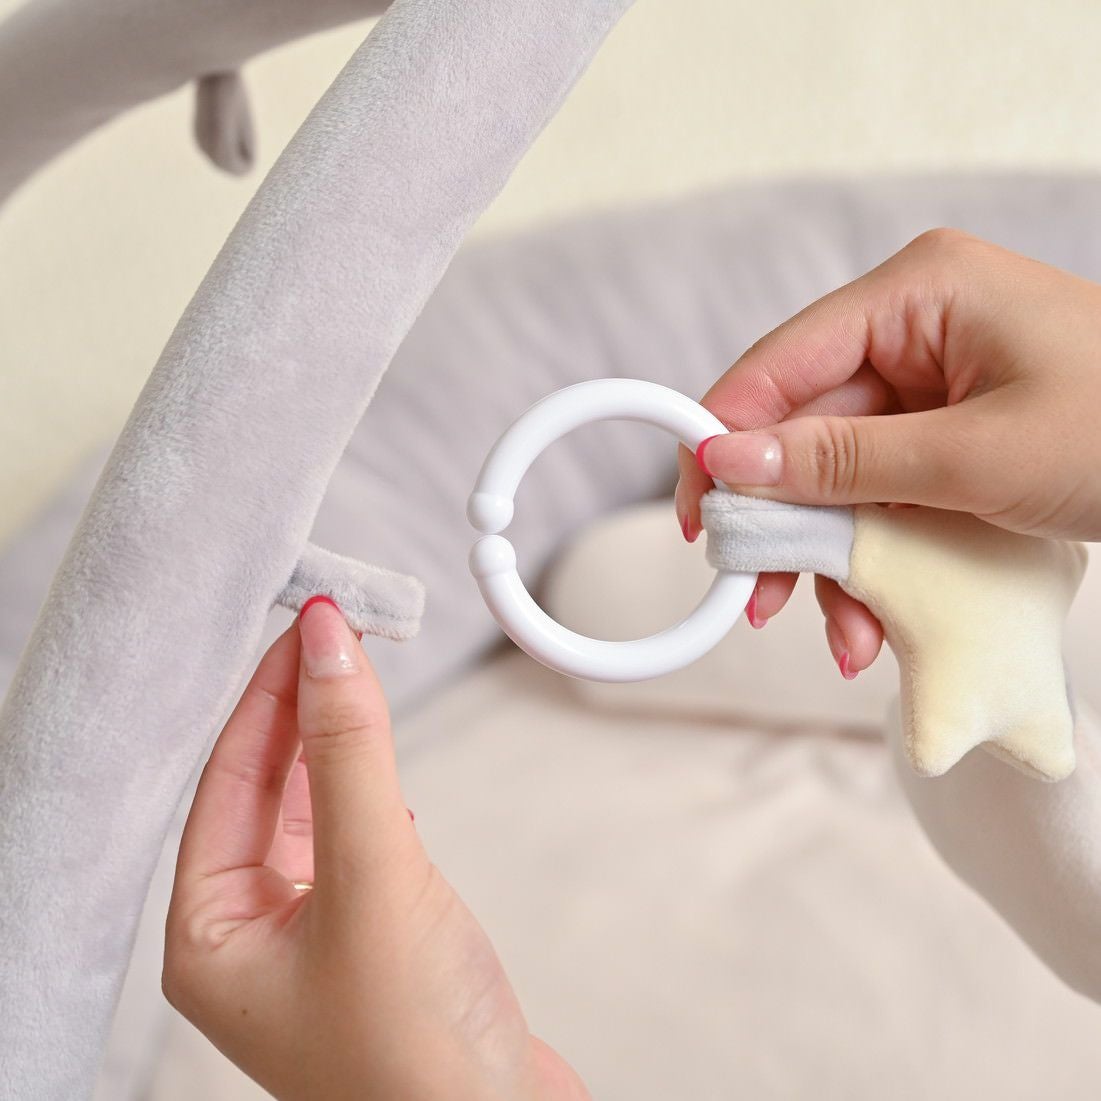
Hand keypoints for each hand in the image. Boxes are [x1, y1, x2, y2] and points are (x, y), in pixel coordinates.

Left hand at [163, 597, 587, 1100]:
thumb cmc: (414, 1055)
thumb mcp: (373, 877)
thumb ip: (350, 755)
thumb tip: (328, 646)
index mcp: (210, 934)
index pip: (226, 781)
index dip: (268, 694)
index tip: (308, 623)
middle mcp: (249, 936)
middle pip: (263, 790)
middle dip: (299, 708)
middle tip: (335, 631)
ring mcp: (311, 939)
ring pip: (309, 812)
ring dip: (335, 746)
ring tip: (355, 675)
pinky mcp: (371, 940)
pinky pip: (352, 843)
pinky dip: (368, 795)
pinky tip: (383, 772)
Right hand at [675, 228, 1100, 674]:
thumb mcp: (977, 456)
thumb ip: (843, 459)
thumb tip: (730, 461)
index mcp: (916, 296)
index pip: (780, 363)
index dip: (724, 438)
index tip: (697, 512)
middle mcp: (913, 334)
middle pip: (802, 429)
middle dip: (783, 521)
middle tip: (751, 589)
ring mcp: (931, 390)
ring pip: (837, 476)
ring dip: (828, 557)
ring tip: (835, 630)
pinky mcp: (947, 440)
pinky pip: (882, 498)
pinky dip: (873, 559)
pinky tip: (871, 618)